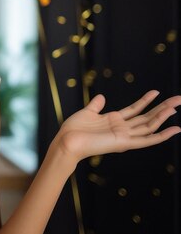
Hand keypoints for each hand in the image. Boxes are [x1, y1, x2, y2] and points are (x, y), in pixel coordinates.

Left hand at [55, 90, 180, 162]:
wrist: (67, 141)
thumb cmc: (74, 129)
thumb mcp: (87, 113)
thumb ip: (96, 106)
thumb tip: (102, 97)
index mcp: (114, 121)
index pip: (135, 109)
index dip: (146, 101)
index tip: (157, 92)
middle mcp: (122, 129)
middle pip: (147, 117)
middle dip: (162, 107)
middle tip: (179, 99)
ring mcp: (125, 136)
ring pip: (150, 125)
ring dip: (163, 116)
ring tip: (176, 106)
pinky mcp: (125, 143)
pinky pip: (147, 139)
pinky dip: (162, 135)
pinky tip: (175, 129)